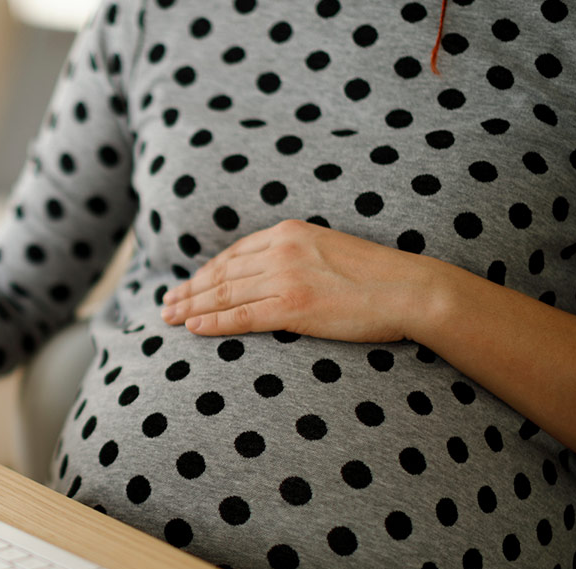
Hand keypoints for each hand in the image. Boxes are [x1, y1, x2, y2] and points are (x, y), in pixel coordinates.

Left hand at [161, 219, 436, 342]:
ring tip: (169, 317)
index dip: (206, 271)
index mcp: (290, 232)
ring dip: (192, 306)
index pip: (235, 253)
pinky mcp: (293, 308)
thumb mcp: (330, 250)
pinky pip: (241, 317)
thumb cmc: (378, 276)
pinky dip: (213, 322)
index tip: (189, 283)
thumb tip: (273, 273)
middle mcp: (282, 250)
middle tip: (165, 302)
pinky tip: (193, 328)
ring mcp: (286, 279)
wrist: (410, 289)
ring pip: (225, 294)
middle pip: (222, 273)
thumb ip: (298, 256)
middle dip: (190, 289)